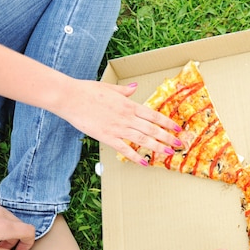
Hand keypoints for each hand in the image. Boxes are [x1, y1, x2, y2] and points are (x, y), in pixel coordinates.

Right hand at [55, 80, 182, 164]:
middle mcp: (127, 117)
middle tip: (179, 144)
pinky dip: (135, 156)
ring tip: (169, 153)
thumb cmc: (87, 90)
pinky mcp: (107, 137)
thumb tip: (135, 87)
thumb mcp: (109, 88)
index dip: (167, 123)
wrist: (69, 97)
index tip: (177, 128)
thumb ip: (125, 91)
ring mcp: (118, 128)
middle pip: (152, 129)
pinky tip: (144, 162)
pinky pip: (124, 149)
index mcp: (129, 105)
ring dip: (157, 147)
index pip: (153, 115)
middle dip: (168, 137)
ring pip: (142, 140)